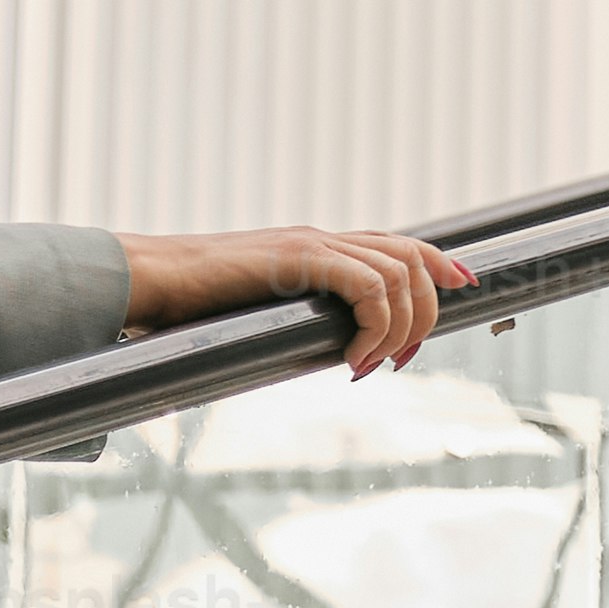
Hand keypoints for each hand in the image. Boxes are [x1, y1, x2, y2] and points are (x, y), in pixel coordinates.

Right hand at [115, 226, 466, 377]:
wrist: (146, 280)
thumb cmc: (180, 306)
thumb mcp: (244, 316)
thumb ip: (272, 328)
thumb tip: (265, 369)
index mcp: (312, 247)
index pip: (396, 244)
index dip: (438, 265)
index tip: (462, 292)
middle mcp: (320, 238)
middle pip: (411, 257)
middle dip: (426, 312)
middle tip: (402, 361)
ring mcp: (311, 244)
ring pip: (399, 272)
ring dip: (401, 327)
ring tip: (371, 365)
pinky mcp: (300, 258)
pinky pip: (369, 286)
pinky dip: (377, 326)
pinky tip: (353, 360)